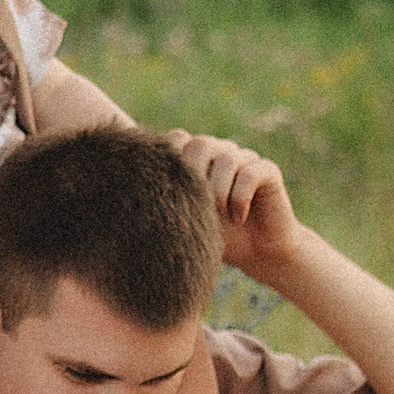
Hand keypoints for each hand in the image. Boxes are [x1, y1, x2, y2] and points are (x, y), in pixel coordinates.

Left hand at [168, 132, 301, 279]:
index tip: (171, 197)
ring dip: (218, 190)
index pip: (176, 139)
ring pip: (227, 156)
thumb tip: (125, 192)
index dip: (172, 163)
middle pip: (200, 143)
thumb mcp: (184, 221)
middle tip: (198, 209)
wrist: (259, 254)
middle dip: (195, 176)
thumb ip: (163, 201)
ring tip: (219, 217)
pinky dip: (240, 196)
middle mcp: (220, 152)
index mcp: (197, 158)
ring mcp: (245, 158)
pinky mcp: (268, 170)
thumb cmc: (217, 238)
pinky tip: (238, 218)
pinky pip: (251, 171)